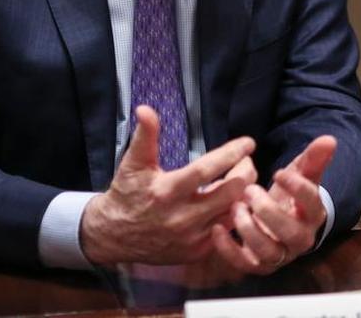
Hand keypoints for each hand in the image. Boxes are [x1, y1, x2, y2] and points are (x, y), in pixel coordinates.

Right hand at [80, 106, 255, 264]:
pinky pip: (227, 231)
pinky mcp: (195, 252)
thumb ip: (144, 136)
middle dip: (245, 172)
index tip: (248, 142)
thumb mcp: (133, 164)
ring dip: (242, 194)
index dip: (231, 154)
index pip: (206, 170)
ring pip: (233, 213)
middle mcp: (181, 217)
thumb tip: (146, 109)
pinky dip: (234, 214)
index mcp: (166, 191)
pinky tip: (232, 201)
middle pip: (230, 193)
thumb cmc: (127, 193)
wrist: (112, 236)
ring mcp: (190, 238)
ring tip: (240, 179)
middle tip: (245, 161)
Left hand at [211, 135, 335, 274]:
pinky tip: (218, 229)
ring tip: (235, 207)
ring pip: (269, 252)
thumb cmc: (289, 196)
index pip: (312, 203)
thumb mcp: (301, 175)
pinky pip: (244, 264)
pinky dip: (229, 249)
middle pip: (292, 233)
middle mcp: (300, 239)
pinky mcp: (257, 265)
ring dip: (249, 229)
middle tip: (249, 190)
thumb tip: (330, 138)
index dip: (297, 188)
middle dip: (269, 212)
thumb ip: (314, 158)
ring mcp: (279, 254)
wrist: (278, 223)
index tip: (278, 173)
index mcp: (314, 214)